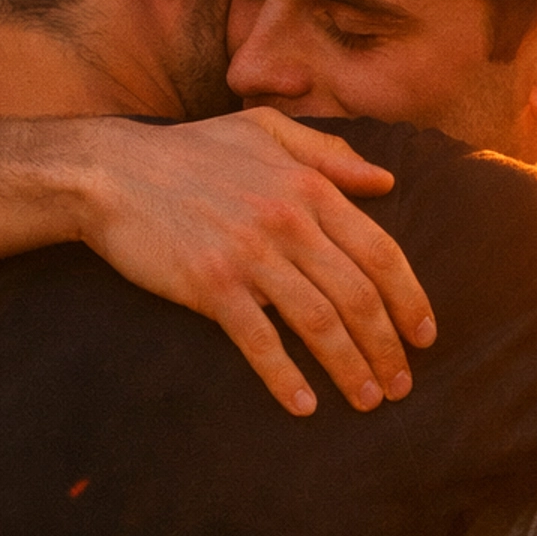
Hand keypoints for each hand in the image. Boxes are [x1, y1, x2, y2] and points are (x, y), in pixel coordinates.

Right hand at [81, 109, 436, 416]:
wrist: (111, 171)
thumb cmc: (188, 150)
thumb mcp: (264, 129)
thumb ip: (328, 153)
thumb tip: (385, 179)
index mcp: (308, 186)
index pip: (380, 251)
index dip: (410, 298)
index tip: (425, 335)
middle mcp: (288, 222)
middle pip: (358, 296)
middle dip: (388, 347)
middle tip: (402, 385)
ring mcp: (250, 256)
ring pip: (320, 323)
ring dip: (351, 368)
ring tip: (368, 400)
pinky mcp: (210, 285)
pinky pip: (260, 341)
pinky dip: (286, 378)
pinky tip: (305, 406)